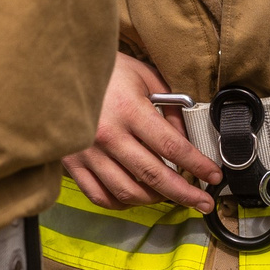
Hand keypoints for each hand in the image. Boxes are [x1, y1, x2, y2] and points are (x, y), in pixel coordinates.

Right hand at [63, 53, 218, 212]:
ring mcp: (88, 151)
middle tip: (204, 202)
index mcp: (129, 109)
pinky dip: (122, 202)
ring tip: (169, 195)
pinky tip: (136, 196)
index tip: (214, 175)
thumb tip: (185, 137)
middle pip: (154, 175)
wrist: (55, 68)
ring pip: (128, 191)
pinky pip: (100, 195)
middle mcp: (108, 134)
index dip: (197, 165)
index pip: (172, 146)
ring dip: (154, 198)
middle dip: (185, 193)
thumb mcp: (143, 75)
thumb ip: (169, 105)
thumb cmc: (104, 69)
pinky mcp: (71, 162)